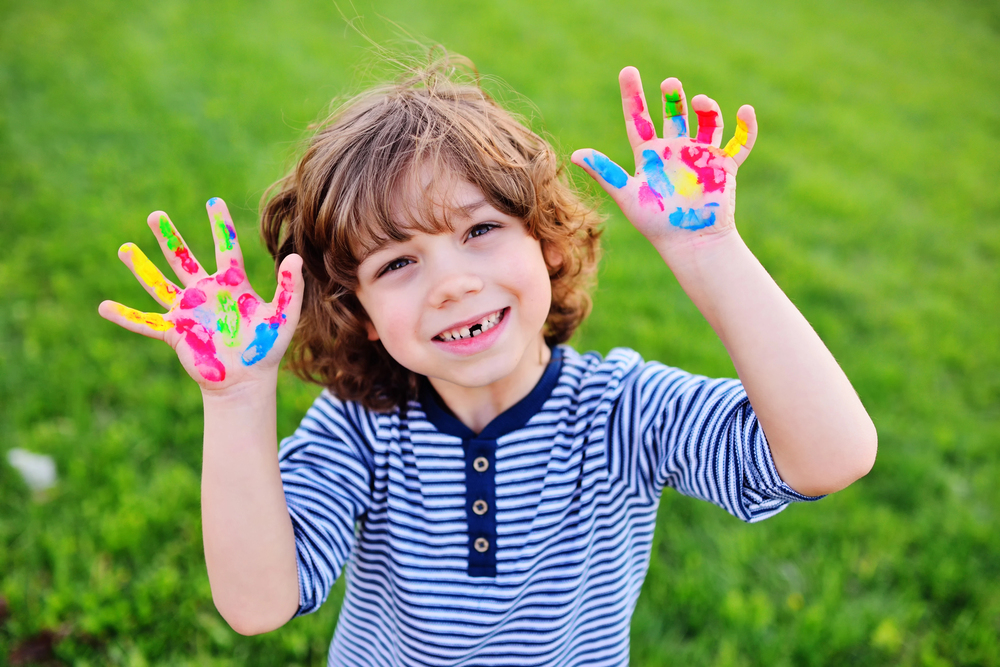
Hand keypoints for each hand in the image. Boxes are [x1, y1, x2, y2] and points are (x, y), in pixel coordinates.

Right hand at [99, 198, 302, 390]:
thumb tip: (294, 257)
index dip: (220, 225)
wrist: (247, 379)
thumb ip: (291, 287)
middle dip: (169, 238)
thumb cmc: (266, 347)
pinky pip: (145, 323)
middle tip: (155, 215)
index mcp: (232, 284)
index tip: (213, 200)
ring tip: (124, 248)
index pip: (225, 247)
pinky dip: (125, 317)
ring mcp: (187, 311)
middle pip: (183, 259)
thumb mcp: (284, 315)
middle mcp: (206, 293)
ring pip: (159, 284)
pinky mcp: (175, 332)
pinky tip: (104, 307)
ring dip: (141, 267)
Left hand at [572, 67, 756, 248]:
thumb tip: (575, 154)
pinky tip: (745, 111)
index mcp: (650, 155)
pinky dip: (746, 128)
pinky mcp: (724, 166)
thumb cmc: (656, 223)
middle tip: (669, 84)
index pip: (638, 119)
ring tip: (701, 102)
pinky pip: (740, 142)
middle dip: (672, 97)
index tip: (628, 70)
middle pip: (674, 114)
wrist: (690, 243)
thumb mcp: (628, 195)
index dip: (632, 95)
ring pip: (707, 122)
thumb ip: (605, 172)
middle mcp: (675, 151)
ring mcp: (701, 156)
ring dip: (707, 109)